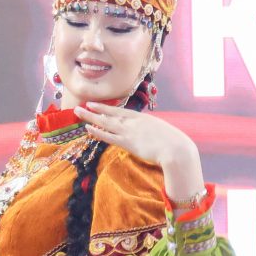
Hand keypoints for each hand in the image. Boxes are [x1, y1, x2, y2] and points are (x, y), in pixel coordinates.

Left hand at [77, 101, 203, 206]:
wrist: (177, 149)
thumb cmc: (174, 144)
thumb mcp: (163, 133)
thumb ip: (153, 132)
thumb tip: (150, 135)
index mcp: (143, 118)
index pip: (122, 112)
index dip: (108, 109)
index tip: (97, 105)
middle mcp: (134, 122)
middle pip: (110, 114)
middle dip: (94, 110)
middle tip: (82, 106)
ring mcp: (130, 132)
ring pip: (105, 123)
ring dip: (90, 118)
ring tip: (78, 113)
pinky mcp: (128, 143)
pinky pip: (109, 136)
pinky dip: (98, 132)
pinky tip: (88, 129)